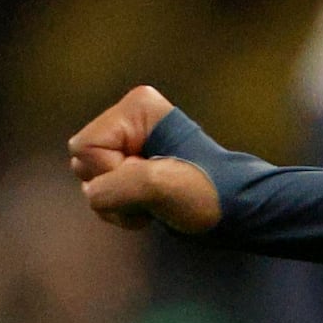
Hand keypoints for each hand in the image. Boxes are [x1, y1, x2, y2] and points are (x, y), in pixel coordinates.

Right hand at [67, 87, 222, 233]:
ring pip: (91, 183)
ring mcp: (129, 148)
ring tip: (155, 204)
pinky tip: (151, 210)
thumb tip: (93, 195)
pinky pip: (102, 196)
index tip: (150, 178)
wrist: (239, 214)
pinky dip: (121, 211)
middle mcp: (128, 122)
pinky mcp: (132, 172)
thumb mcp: (157, 186)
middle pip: (83, 164)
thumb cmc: (209, 194)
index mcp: (136, 108)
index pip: (87, 148)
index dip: (111, 172)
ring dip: (118, 205)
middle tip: (154, 194)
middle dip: (113, 190)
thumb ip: (110, 188)